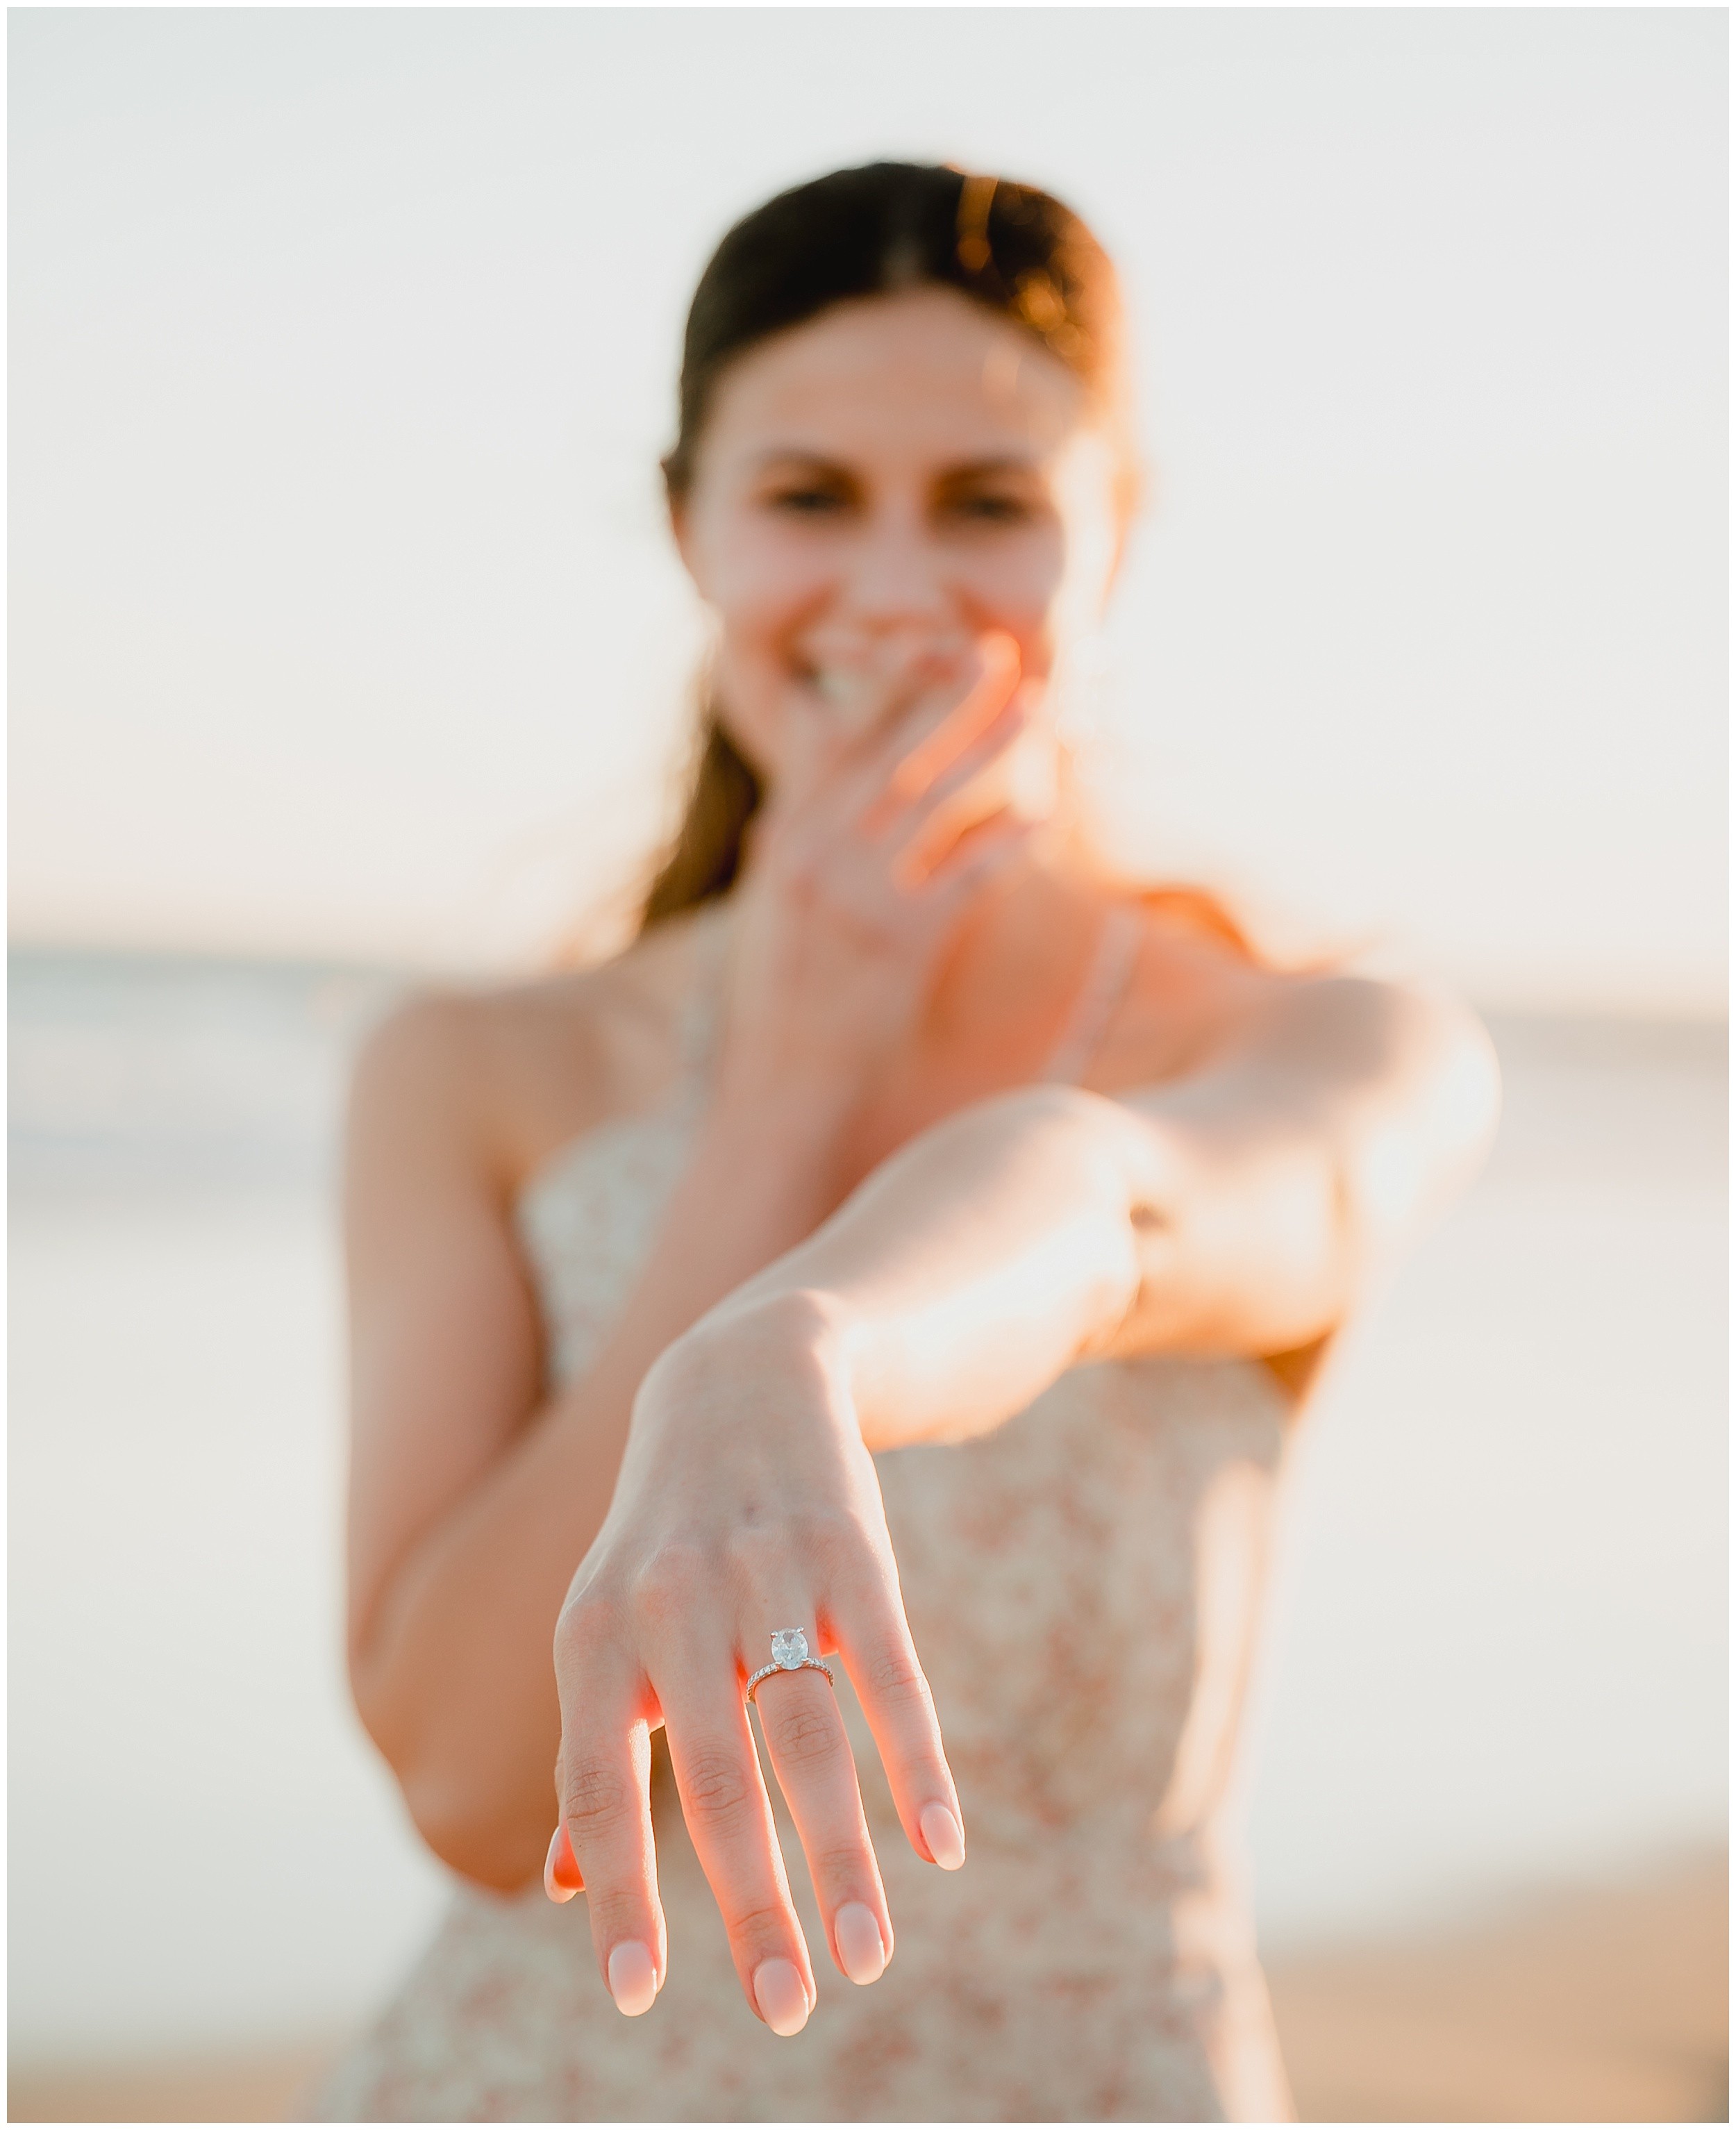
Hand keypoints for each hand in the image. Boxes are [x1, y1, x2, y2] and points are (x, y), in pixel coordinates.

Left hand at [544, 1292, 966, 2033]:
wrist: (739, 1377)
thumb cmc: (660, 1538)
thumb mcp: (602, 1627)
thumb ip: (589, 1751)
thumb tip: (563, 1886)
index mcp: (595, 1639)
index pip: (600, 1787)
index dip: (621, 1894)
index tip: (636, 1996)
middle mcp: (673, 1610)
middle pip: (719, 1782)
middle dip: (754, 1904)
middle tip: (784, 2009)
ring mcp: (768, 1579)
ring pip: (810, 1740)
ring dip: (843, 1858)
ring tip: (867, 1960)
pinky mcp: (853, 1556)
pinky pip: (891, 1675)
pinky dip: (918, 1765)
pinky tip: (941, 1847)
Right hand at [716, 631, 1049, 1123]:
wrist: (785, 1089)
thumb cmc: (786, 1003)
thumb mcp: (776, 908)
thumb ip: (796, 846)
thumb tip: (802, 798)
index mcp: (784, 840)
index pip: (838, 736)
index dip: (892, 686)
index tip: (936, 646)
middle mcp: (812, 856)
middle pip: (889, 750)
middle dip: (947, 695)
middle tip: (999, 653)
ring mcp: (854, 896)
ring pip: (932, 798)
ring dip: (989, 748)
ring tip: (1037, 711)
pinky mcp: (897, 943)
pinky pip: (963, 875)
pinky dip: (1004, 840)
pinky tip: (1039, 816)